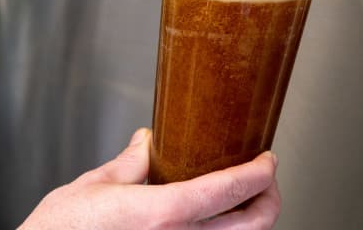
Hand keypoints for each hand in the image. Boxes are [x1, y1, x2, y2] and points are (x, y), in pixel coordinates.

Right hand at [19, 128, 280, 228]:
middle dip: (268, 198)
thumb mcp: (94, 187)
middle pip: (252, 226)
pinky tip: (213, 221)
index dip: (258, 173)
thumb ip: (130, 164)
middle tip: (265, 179)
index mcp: (161, 215)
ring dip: (249, 220)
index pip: (228, 190)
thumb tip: (148, 142)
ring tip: (242, 198)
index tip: (267, 159)